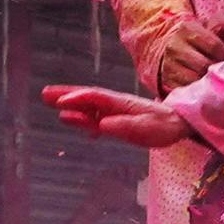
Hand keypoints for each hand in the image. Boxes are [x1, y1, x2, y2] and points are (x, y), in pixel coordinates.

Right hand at [49, 83, 197, 153]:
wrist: (179, 122)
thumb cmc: (164, 126)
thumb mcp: (146, 129)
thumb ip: (125, 127)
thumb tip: (102, 126)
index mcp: (120, 105)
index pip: (95, 99)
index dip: (77, 100)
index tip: (60, 104)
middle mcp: (115, 105)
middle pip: (87, 97)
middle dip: (66, 95)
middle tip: (44, 94)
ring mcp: (115, 111)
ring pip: (89, 106)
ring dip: (70, 103)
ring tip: (50, 101)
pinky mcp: (118, 119)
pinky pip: (96, 116)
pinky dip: (82, 117)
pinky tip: (73, 120)